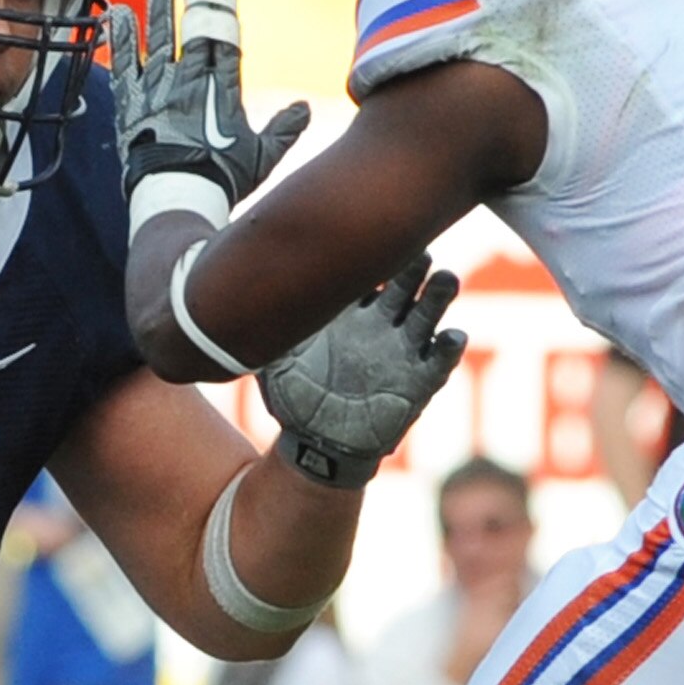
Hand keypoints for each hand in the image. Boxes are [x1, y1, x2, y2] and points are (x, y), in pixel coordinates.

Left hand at [111, 0, 313, 234]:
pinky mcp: (131, 104)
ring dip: (159, 6)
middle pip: (193, 30)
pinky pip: (124, 64)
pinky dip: (120, 38)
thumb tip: (305, 109)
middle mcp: (190, 83)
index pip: (224, 38)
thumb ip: (283, 130)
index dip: (222, 8)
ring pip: (159, 39)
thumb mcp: (261, 158)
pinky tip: (117, 12)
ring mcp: (158, 90)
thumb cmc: (221, 180)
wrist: (179, 198)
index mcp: (223, 90)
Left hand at [258, 254, 467, 487]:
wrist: (316, 443)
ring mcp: (402, 350)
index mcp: (347, 312)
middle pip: (403, 285)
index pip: (363, 275)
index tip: (368, 241)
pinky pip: (440, 359)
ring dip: (439, 295)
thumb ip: (263, 332)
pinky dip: (449, 346)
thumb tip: (231, 300)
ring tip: (445, 280)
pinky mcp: (419, 380)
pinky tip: (452, 336)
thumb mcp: (273, 363)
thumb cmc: (295, 397)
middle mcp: (379, 324)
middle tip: (417, 250)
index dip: (367, 259)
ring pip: (427, 313)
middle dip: (412, 267)